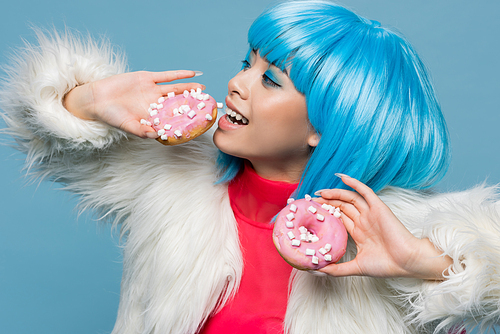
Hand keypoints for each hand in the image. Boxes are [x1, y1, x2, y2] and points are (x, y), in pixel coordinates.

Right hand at [64, 70, 204, 137]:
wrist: (96, 98)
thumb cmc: (111, 116)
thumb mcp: (127, 126)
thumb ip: (142, 131)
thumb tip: (157, 136)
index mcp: (153, 117)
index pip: (175, 119)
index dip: (188, 120)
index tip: (202, 123)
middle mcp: (156, 104)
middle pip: (179, 103)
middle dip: (193, 104)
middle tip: (209, 104)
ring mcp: (153, 90)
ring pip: (176, 89)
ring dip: (190, 88)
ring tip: (204, 89)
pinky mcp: (147, 77)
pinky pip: (167, 76)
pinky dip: (179, 75)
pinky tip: (192, 74)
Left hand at [314, 174, 451, 279]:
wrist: (407, 262)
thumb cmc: (386, 266)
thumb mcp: (356, 268)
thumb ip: (336, 269)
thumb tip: (316, 270)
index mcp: (359, 232)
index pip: (339, 218)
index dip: (325, 214)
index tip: (310, 213)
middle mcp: (363, 221)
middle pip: (341, 207)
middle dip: (326, 203)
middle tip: (311, 202)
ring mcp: (370, 213)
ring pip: (349, 198)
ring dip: (335, 194)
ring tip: (320, 193)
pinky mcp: (378, 207)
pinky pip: (365, 191)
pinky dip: (354, 183)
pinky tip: (341, 177)